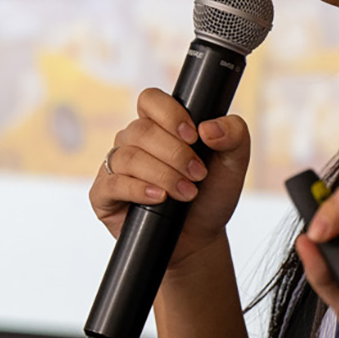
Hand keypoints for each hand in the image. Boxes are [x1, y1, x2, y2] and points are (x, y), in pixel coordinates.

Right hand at [89, 89, 251, 274]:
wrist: (199, 237)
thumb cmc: (211, 195)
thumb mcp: (234, 163)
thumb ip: (234, 135)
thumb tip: (208, 128)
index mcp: (159, 125)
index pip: (150, 99)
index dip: (170, 114)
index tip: (194, 137)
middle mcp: (133, 141)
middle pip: (142, 131)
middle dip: (175, 154)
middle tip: (198, 175)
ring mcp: (115, 166)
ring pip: (128, 156)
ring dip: (163, 175)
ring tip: (186, 193)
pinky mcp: (104, 194)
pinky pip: (113, 183)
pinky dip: (138, 189)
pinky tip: (158, 198)